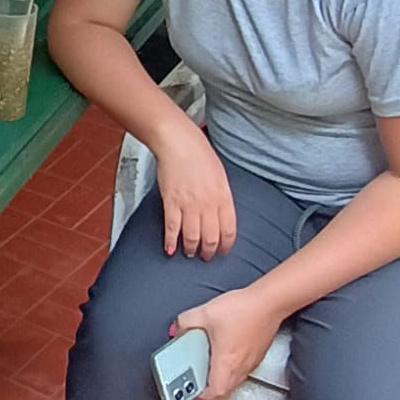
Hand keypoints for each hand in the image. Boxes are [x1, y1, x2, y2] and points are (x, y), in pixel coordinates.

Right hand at [151, 120, 236, 259]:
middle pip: (211, 238)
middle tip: (206, 257)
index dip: (226, 245)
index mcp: (223, 197)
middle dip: (209, 251)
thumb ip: (222, 197)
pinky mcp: (171, 202)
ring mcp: (189, 204)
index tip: (223, 251)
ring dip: (191, 249)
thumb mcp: (220, 176)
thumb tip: (221, 214)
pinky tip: (170, 248)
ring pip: (192, 236)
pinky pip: (172, 228)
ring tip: (189, 253)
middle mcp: (208, 204)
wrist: (179, 143)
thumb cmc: (200, 155)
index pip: (229, 230)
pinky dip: (171, 241)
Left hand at [173, 287, 284, 399]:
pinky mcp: (258, 354)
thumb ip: (186, 321)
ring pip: (235, 380)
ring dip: (221, 377)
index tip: (192, 386)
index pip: (215, 392)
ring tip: (208, 364)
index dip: (202, 393)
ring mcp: (252, 362)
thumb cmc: (243, 309)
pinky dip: (232, 367)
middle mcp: (241, 366)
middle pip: (225, 389)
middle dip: (210, 386)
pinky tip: (224, 352)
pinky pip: (243, 369)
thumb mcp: (205, 312)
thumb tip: (178, 327)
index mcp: (227, 362)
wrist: (269, 301)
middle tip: (198, 375)